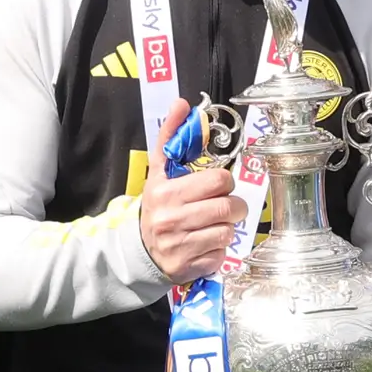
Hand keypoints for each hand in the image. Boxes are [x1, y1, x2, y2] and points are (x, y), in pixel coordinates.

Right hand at [136, 106, 244, 283]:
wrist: (138, 250)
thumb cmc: (156, 205)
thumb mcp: (160, 171)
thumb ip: (171, 137)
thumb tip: (181, 103)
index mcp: (167, 192)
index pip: (220, 180)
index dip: (223, 183)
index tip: (215, 187)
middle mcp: (172, 220)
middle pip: (229, 207)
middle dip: (233, 206)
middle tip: (225, 206)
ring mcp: (180, 246)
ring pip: (228, 232)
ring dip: (226, 228)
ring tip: (212, 225)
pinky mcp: (189, 267)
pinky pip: (221, 255)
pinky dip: (218, 250)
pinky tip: (204, 244)